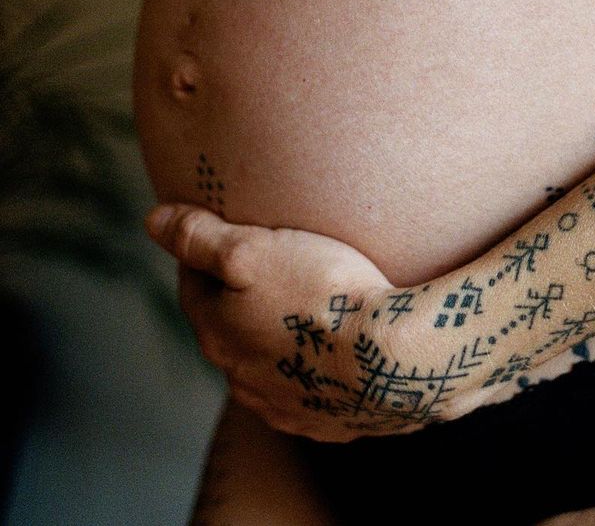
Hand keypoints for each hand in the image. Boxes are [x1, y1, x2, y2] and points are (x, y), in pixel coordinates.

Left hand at [146, 204, 471, 441]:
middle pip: (229, 327)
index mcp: (217, 333)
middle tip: (273, 263)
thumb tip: (152, 220)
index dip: (206, 254)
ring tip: (309, 304)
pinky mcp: (327, 422)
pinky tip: (336, 350)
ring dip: (277, 336)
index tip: (229, 231)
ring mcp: (284, 404)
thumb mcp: (252, 250)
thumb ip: (199, 237)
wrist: (392, 359)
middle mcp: (241, 377)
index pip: (194, 285)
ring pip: (267, 363)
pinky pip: (310, 390)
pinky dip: (314, 367)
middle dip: (241, 298)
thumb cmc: (321, 294)